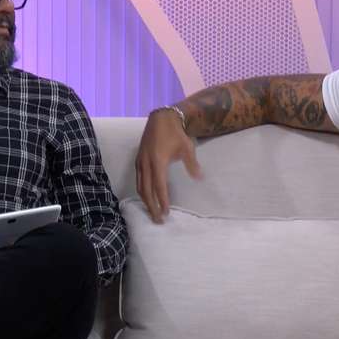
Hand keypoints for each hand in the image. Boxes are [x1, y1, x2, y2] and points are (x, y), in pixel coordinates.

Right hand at [135, 108, 201, 222]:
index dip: (162, 201)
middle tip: (159, 220)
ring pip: (140, 187)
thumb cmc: (175, 134)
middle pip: (146, 191)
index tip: (166, 213)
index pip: (159, 186)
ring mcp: (140, 162)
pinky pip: (138, 180)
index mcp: (158, 161)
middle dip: (152, 207)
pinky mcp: (138, 160)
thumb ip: (192, 164)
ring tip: (153, 212)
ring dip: (146, 201)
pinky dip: (142, 191)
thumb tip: (200, 178)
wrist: (160, 119)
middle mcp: (146, 164)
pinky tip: (147, 197)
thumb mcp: (187, 148)